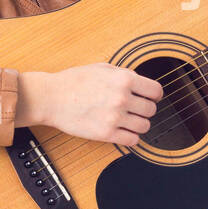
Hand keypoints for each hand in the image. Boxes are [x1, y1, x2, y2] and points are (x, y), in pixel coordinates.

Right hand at [16, 64, 162, 145]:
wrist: (52, 98)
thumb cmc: (74, 81)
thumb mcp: (103, 67)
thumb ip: (125, 74)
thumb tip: (142, 83)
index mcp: (123, 79)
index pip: (156, 91)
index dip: (155, 95)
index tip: (151, 98)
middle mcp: (122, 98)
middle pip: (151, 110)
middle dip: (145, 109)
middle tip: (135, 109)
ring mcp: (114, 117)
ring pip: (144, 126)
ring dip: (139, 124)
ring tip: (128, 120)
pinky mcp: (106, 134)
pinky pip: (132, 141)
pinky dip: (131, 137)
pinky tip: (123, 131)